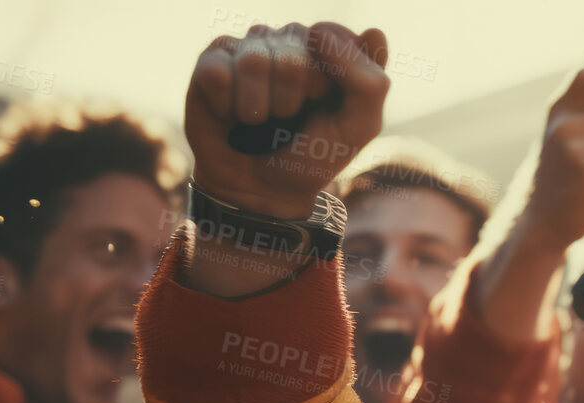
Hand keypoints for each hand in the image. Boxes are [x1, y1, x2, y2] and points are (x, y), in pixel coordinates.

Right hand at [186, 22, 390, 218]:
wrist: (263, 191)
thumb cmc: (312, 156)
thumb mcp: (357, 128)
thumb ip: (372, 82)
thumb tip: (373, 30)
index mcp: (326, 48)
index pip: (328, 36)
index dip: (327, 82)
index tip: (323, 106)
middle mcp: (286, 40)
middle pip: (292, 54)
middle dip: (293, 101)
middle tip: (288, 120)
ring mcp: (247, 48)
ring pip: (254, 61)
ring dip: (260, 109)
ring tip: (259, 123)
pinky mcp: (210, 64)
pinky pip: (218, 74)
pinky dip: (228, 109)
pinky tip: (231, 117)